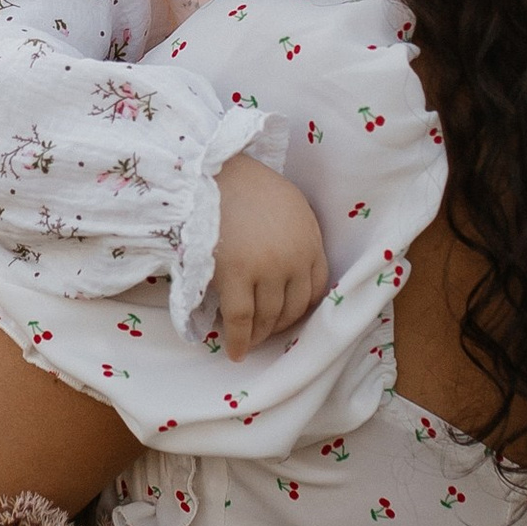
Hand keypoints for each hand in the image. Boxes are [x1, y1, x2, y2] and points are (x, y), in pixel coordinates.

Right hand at [212, 153, 330, 360]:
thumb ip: (297, 235)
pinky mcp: (235, 277)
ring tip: (252, 341)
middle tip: (268, 331)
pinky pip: (240, 320)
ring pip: (269, 316)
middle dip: (281, 323)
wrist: (210, 173)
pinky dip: (239, 340)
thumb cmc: (245, 184)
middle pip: (293, 306)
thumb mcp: (289, 204)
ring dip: (261, 334)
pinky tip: (236, 352)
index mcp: (309, 239)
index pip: (316, 287)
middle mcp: (293, 258)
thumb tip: (291, 267)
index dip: (303, 305)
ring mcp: (265, 270)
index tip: (291, 313)